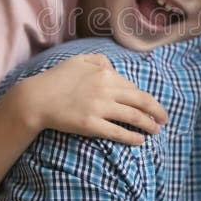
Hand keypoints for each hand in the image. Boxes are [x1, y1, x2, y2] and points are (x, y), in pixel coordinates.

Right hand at [8, 54, 167, 145]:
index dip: (147, 98)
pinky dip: (132, 137)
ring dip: (149, 125)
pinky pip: (117, 132)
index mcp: (105, 72)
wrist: (36, 98)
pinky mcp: (91, 124)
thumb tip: (113, 67)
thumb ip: (98, 60)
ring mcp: (99, 107)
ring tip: (156, 131)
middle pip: (141, 100)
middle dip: (157, 111)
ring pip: (133, 117)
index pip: (133, 86)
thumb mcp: (78, 60)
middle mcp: (106, 89)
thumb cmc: (56, 79)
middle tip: (165, 119)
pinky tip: (140, 140)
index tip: (154, 106)